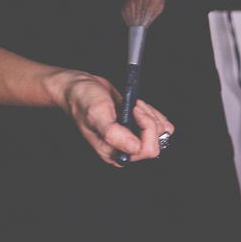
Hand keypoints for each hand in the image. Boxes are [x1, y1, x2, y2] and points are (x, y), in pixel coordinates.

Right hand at [54, 71, 173, 166]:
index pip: (146, 150)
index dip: (146, 128)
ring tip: (133, 105)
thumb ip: (114, 133)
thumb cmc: (83, 100)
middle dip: (150, 121)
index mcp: (113, 153)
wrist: (79, 88)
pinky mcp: (137, 129)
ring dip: (151, 114)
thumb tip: (134, 147)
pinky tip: (139, 106)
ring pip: (161, 133)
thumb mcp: (97, 114)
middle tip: (135, 107)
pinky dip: (154, 113)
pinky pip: (160, 125)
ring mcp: (132, 139)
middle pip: (156, 143)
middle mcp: (124, 149)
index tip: (134, 111)